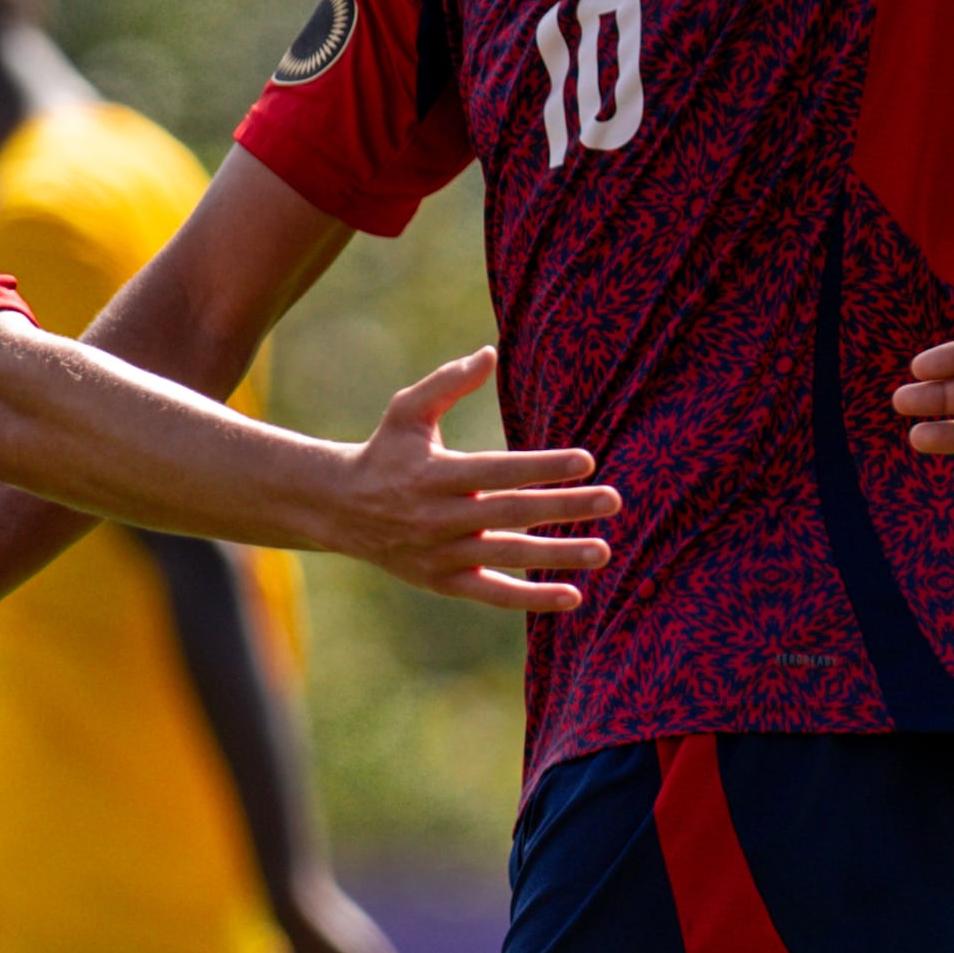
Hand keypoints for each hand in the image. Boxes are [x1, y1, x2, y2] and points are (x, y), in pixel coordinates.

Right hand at [328, 349, 616, 608]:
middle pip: (512, 514)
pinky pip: (493, 594)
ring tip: (604, 551)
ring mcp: (442, 554)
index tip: (587, 461)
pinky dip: (532, 599)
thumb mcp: (407, 411)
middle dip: (565, 508)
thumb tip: (491, 353)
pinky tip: (574, 597)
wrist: (340, 510)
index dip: (542, 467)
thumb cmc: (386, 452)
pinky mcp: (444, 582)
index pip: (498, 472)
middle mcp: (440, 517)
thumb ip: (448, 382)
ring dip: (559, 555)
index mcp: (435, 474)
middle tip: (613, 500)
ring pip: (509, 557)